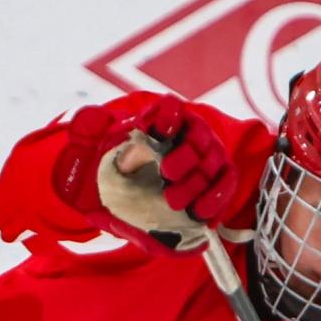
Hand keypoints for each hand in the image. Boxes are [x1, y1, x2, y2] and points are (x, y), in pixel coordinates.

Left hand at [51, 96, 237, 254]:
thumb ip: (98, 135)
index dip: (167, 116)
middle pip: (197, 137)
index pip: (170, 107)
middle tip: (165, 173)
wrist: (141, 196)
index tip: (157, 132)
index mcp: (164, 119)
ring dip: (195, 183)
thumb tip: (95, 126)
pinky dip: (215, 199)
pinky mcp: (220, 180)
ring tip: (173, 201)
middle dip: (183, 156)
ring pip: (212, 163)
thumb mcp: (105, 152)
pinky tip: (199, 213)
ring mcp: (209, 156)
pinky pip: (225, 185)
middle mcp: (191, 133)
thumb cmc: (125, 169)